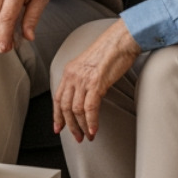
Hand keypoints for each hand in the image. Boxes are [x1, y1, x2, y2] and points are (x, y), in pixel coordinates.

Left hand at [52, 21, 140, 141]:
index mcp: (69, 71)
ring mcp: (83, 79)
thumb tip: (85, 98)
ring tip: (88, 136)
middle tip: (77, 137)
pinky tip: (94, 130)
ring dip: (82, 126)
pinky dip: (91, 122)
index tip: (58, 128)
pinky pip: (90, 108)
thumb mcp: (89, 65)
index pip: (57, 98)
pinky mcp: (96, 83)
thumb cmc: (110, 52)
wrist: (121, 40)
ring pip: (76, 110)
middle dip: (70, 126)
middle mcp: (72, 76)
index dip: (57, 116)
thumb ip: (83, 80)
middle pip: (65, 107)